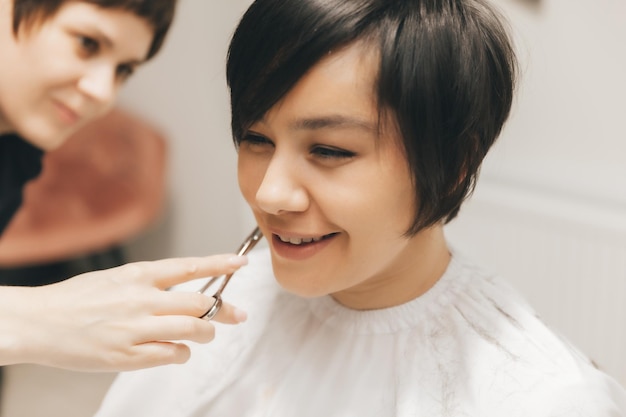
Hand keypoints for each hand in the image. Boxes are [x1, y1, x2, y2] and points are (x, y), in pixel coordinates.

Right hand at [0, 254, 247, 370]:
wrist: (39, 322)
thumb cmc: (76, 299)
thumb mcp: (116, 279)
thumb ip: (150, 285)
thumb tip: (185, 298)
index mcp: (138, 275)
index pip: (189, 267)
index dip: (219, 264)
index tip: (241, 263)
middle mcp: (142, 299)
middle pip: (200, 304)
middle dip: (224, 310)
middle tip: (237, 314)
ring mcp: (136, 328)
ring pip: (193, 330)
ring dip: (206, 333)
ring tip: (205, 335)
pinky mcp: (128, 356)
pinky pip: (172, 354)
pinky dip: (182, 353)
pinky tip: (177, 351)